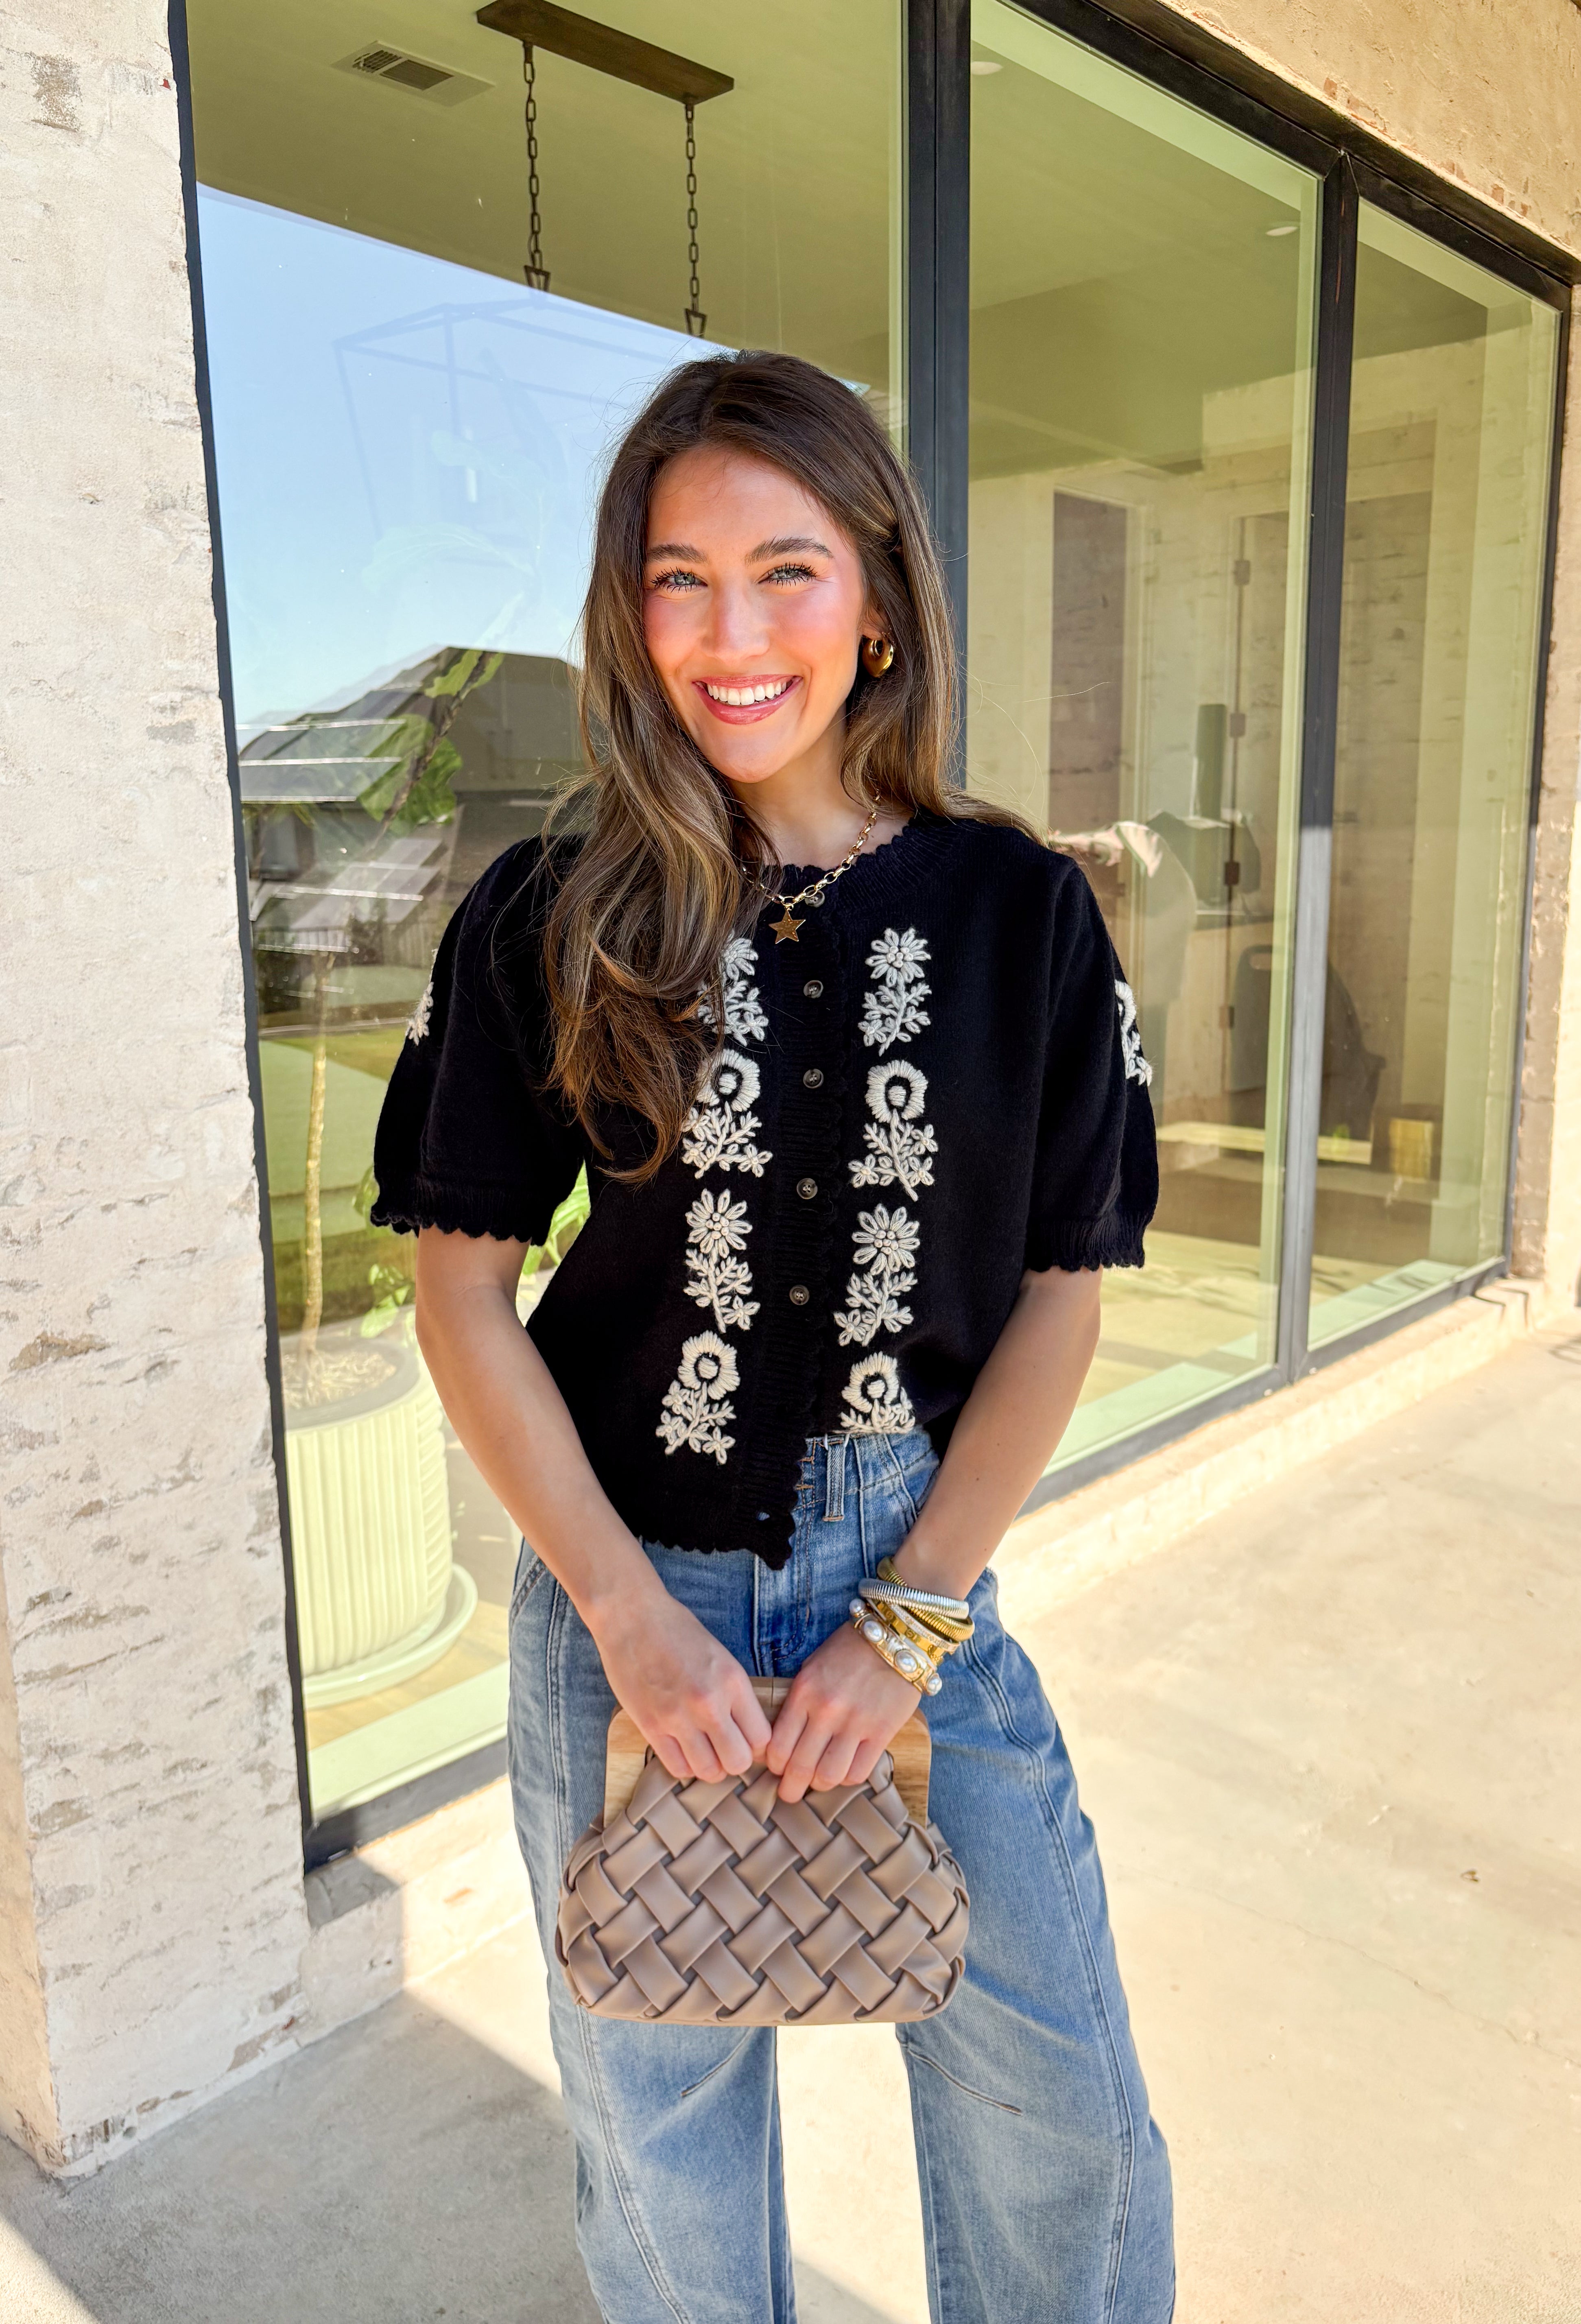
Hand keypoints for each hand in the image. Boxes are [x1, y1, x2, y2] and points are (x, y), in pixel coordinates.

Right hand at [589, 1582, 770, 1784]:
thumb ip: (735, 1694)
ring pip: (709, 1771)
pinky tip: (681, 1748)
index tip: (744, 1737)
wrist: (631, 1617)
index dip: (754, 1743)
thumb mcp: (720, 1656)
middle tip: (724, 1747)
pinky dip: (684, 1764)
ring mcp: (678, 1717)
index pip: (762, 1738)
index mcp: (732, 1681)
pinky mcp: (651, 1726)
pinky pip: (677, 1768)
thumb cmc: (676, 1631)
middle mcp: (709, 1703)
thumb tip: (746, 1730)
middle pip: (738, 1762)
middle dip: (734, 1760)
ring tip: (702, 1749)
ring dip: (709, 1765)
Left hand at [765, 1620, 920, 1802]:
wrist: (895, 1637)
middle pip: (800, 1767)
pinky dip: (848, 1778)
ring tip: (818, 1782)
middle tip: (789, 1794)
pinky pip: (859, 1771)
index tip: (776, 1770)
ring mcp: (856, 1723)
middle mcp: (826, 1711)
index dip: (774, 1767)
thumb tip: (783, 1740)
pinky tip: (845, 1769)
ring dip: (820, 1785)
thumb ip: (797, 1703)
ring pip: (828, 1775)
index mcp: (804, 1693)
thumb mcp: (811, 1669)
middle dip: (790, 1788)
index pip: (778, 1746)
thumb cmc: (847, 1652)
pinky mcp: (882, 1731)